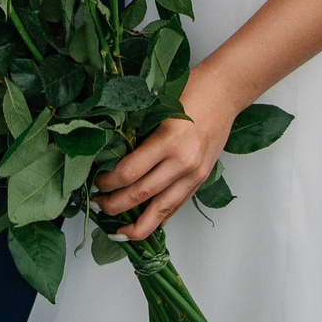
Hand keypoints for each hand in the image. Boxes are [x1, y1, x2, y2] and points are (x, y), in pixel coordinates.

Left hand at [89, 74, 242, 241]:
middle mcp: (183, 162)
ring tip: (119, 231)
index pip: (129, 172)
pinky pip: (178, 205)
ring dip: (137, 225)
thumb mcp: (158, 105)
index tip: (96, 182)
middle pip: (141, 195)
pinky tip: (146, 223)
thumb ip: (139, 132)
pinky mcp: (202, 179)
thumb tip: (112, 156)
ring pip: (162, 210)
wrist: (225, 91)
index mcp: (168, 140)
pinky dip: (160, 217)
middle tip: (98, 204)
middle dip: (115, 205)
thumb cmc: (191, 89)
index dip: (108, 183)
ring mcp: (194, 174)